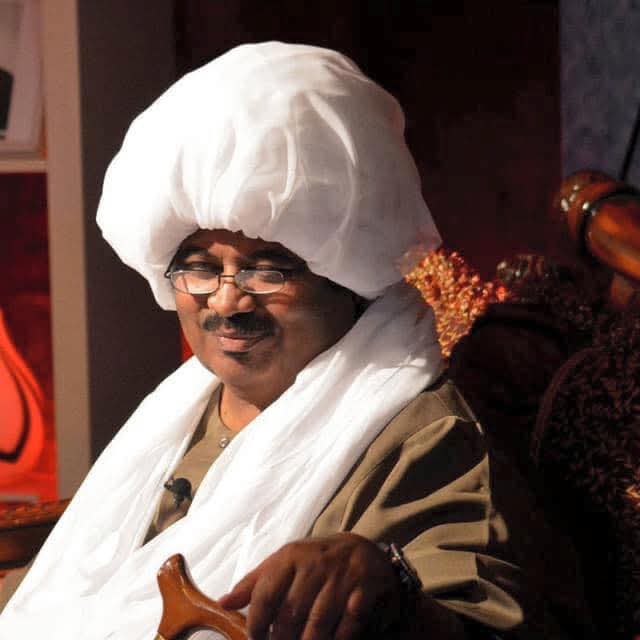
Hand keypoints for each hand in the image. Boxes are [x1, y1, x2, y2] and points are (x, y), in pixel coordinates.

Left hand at [218, 532, 404, 639]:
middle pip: (290, 614)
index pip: (265, 594)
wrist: (363, 548)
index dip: (256, 625)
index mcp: (291, 556)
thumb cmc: (316, 560)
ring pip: (317, 624)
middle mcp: (315, 563)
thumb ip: (255, 582)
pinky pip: (348, 625)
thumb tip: (224, 603)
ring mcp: (342, 576)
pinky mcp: (365, 588)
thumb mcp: (285, 562)